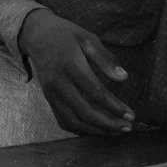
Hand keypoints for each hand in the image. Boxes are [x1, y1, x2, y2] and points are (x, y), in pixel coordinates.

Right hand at [18, 9, 134, 135]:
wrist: (36, 35)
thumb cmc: (65, 35)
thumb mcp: (87, 38)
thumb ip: (105, 58)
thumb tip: (124, 78)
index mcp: (70, 65)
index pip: (95, 92)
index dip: (114, 106)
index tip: (130, 114)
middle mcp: (58, 83)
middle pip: (85, 112)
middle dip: (108, 124)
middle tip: (127, 127)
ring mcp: (51, 93)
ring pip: (73, 121)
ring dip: (96, 130)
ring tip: (116, 131)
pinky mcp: (48, 98)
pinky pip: (64, 121)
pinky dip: (81, 129)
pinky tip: (97, 129)